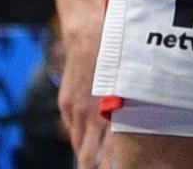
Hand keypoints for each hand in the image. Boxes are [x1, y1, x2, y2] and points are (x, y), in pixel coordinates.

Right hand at [59, 21, 111, 165]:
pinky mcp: (66, 103)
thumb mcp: (126, 86)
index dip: (109, 166)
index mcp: (111, 112)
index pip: (109, 151)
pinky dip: (76, 133)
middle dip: (92, 168)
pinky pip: (70, 126)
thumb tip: (124, 128)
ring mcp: (76, 110)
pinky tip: (81, 138)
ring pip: (77, 143)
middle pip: (88, 155)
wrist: (90, 37)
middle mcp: (93, 115)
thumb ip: (123, 110)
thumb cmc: (116, 59)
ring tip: (89, 164)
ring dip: (83, 153)